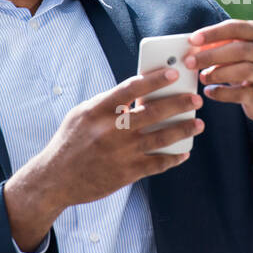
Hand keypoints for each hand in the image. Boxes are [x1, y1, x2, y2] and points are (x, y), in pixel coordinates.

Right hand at [3, 66, 203, 249]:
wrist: (55, 179)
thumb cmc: (71, 141)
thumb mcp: (82, 114)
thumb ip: (108, 103)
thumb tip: (140, 94)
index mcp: (97, 110)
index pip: (131, 88)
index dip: (154, 79)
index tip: (173, 73)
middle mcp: (110, 130)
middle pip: (152, 112)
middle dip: (178, 104)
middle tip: (194, 99)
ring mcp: (120, 152)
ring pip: (161, 138)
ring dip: (183, 129)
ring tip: (198, 124)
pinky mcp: (126, 173)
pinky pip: (157, 164)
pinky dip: (173, 158)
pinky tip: (184, 153)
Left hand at [183, 19, 252, 143]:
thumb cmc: (248, 65)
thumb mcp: (238, 50)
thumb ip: (219, 45)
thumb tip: (192, 47)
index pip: (236, 28)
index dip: (213, 33)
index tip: (192, 40)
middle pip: (239, 50)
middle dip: (211, 55)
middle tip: (189, 62)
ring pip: (243, 71)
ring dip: (217, 74)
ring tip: (202, 77)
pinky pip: (241, 94)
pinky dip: (222, 93)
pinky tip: (209, 92)